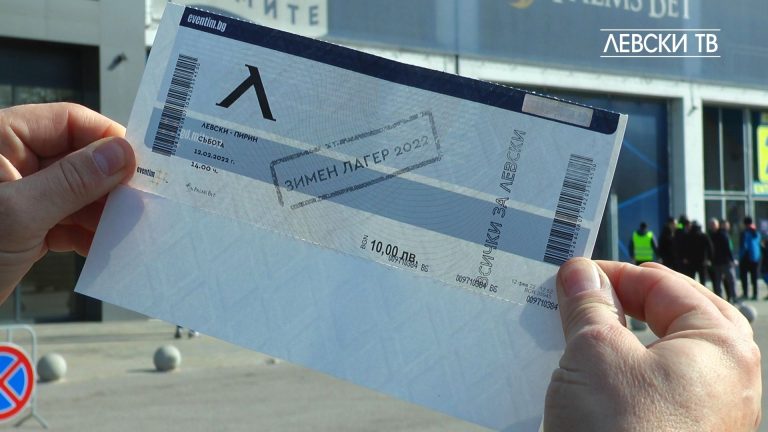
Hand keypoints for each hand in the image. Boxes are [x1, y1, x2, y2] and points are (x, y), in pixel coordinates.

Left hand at [0, 103, 134, 301]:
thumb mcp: (19, 215)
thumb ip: (73, 181)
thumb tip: (122, 154)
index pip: (69, 122)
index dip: (107, 140)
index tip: (142, 164)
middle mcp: (10, 161)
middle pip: (79, 157)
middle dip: (110, 183)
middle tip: (142, 203)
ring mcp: (19, 195)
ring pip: (78, 191)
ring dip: (103, 213)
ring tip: (127, 231)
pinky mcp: (25, 225)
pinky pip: (68, 220)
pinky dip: (88, 234)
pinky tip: (104, 248)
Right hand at [544, 258, 760, 430]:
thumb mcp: (594, 352)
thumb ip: (589, 304)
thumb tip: (581, 275)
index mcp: (721, 348)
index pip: (664, 285)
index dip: (613, 274)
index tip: (574, 276)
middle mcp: (724, 381)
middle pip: (675, 316)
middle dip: (626, 303)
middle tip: (585, 298)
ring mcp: (704, 415)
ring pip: (660, 354)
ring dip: (620, 339)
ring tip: (578, 336)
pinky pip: (652, 390)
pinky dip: (621, 374)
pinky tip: (587, 378)